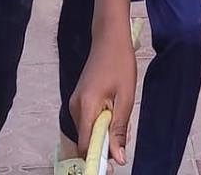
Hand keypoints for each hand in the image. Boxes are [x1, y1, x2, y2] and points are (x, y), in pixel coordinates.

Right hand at [70, 0, 137, 165]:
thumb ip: (120, 129)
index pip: (86, 145)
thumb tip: (119, 158)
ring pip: (89, 131)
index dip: (98, 157)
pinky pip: (89, 120)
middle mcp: (74, 108)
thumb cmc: (120, 64)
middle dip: (106, 143)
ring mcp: (75, 103)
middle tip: (126, 130)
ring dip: (105, 131)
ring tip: (122, 112)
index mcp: (85, 107)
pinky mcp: (79, 100)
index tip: (114, 163)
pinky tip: (115, 108)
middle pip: (87, 140)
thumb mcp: (126, 98)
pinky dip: (102, 122)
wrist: (109, 38)